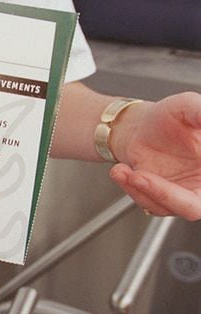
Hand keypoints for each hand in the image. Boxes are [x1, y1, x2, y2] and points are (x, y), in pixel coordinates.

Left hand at [110, 92, 200, 219]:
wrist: (140, 127)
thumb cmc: (168, 117)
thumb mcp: (186, 106)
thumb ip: (200, 112)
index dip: (199, 183)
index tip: (186, 156)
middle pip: (195, 206)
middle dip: (166, 195)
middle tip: (140, 177)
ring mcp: (183, 194)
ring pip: (169, 207)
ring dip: (145, 191)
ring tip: (127, 172)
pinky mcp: (160, 199)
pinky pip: (148, 203)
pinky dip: (133, 190)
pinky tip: (121, 172)